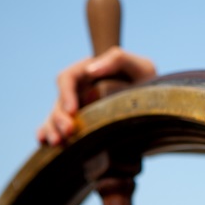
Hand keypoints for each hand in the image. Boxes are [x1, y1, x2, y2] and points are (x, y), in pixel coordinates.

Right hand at [37, 46, 156, 145]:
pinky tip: (46, 144)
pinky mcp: (83, 125)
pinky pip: (59, 129)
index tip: (73, 110)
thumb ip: (117, 60)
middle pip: (59, 103)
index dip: (65, 94)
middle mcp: (79, 91)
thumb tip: (90, 70)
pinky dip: (48, 135)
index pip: (67, 78)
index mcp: (88, 72)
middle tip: (69, 132)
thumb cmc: (148, 80)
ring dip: (52, 129)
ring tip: (58, 143)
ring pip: (55, 118)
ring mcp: (79, 109)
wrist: (159, 103)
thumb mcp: (140, 66)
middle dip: (58, 118)